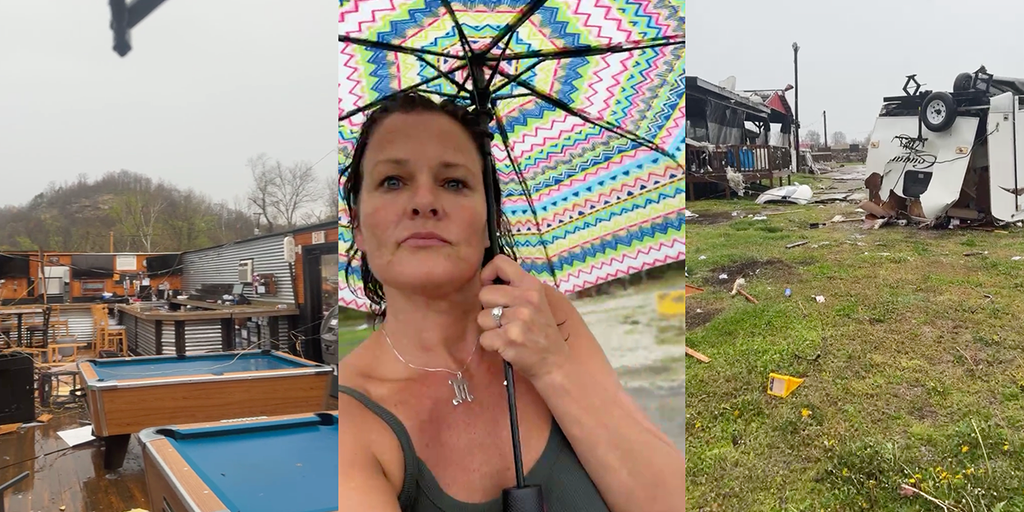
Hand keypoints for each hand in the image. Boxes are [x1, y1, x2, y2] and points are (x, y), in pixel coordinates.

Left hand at [476, 255, 568, 381]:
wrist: (554, 362)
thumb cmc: (541, 331)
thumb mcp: (536, 302)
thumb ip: (516, 289)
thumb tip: (486, 280)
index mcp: (531, 285)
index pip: (501, 262)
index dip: (488, 274)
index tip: (491, 286)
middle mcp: (526, 299)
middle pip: (484, 293)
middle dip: (489, 308)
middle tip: (504, 320)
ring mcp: (518, 320)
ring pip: (482, 317)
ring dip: (490, 328)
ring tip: (507, 333)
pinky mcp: (509, 339)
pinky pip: (484, 338)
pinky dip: (491, 345)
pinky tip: (506, 346)